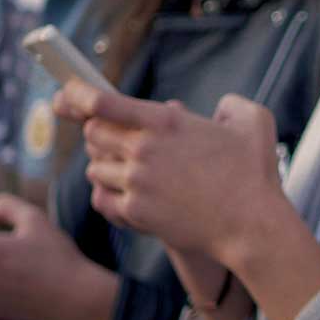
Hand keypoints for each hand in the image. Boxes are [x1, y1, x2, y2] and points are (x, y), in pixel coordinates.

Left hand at [52, 81, 286, 262]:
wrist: (251, 225)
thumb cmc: (255, 174)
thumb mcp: (253, 121)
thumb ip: (232, 104)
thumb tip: (219, 109)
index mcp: (165, 121)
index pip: (100, 101)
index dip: (75, 95)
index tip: (64, 95)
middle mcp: (144, 149)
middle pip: (92, 133)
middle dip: (99, 133)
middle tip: (113, 139)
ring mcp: (137, 182)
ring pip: (94, 168)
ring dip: (105, 167)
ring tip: (127, 170)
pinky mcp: (137, 211)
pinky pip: (102, 199)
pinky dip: (109, 196)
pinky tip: (126, 196)